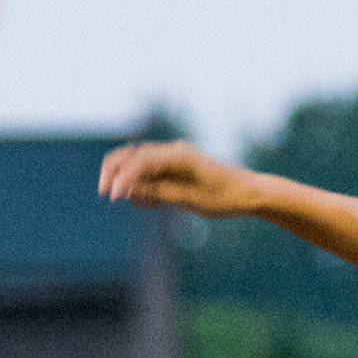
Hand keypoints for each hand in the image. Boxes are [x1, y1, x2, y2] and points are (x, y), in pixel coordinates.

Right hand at [98, 140, 263, 217]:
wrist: (249, 193)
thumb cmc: (224, 197)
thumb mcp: (190, 199)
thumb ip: (158, 191)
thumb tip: (128, 188)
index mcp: (178, 156)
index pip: (139, 161)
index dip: (122, 178)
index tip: (113, 197)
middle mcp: (173, 151)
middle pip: (131, 155)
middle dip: (115, 173)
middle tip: (107, 195)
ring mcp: (173, 157)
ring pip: (138, 164)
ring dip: (132, 183)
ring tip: (147, 206)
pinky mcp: (175, 167)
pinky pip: (150, 172)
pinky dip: (144, 186)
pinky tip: (154, 204)